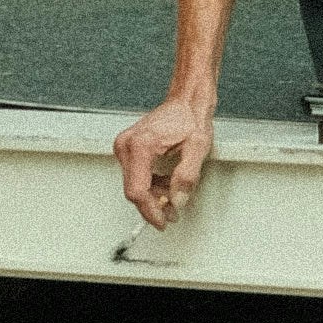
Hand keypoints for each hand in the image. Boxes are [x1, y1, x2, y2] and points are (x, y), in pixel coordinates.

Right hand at [117, 93, 213, 228]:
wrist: (187, 100)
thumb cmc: (191, 118)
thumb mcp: (197, 148)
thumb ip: (187, 177)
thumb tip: (177, 200)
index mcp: (141, 145)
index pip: (138, 191)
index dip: (150, 211)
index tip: (162, 222)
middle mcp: (127, 145)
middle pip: (134, 190)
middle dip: (153, 205)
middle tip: (172, 214)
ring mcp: (125, 145)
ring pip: (134, 184)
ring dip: (152, 196)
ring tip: (172, 198)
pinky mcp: (128, 147)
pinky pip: (135, 175)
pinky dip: (150, 184)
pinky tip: (165, 184)